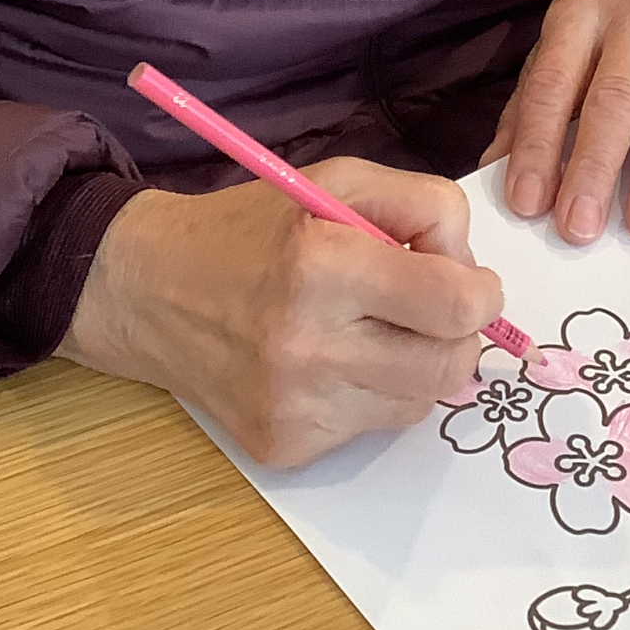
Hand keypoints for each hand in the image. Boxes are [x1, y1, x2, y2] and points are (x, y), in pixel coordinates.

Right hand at [62, 160, 501, 468]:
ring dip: (415, 365)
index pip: (455, 305)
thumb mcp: (335, 182)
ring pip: (417, 404)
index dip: (481, 290)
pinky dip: (370, 394)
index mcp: (322, 266)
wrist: (148, 291)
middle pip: (448, 366)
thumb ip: (422, 206)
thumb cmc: (251, 229)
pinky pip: (370, 429)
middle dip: (458, 333)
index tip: (467, 279)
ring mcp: (295, 407)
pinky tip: (330, 362)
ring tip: (372, 329)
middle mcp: (307, 346)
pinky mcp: (284, 447)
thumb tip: (471, 267)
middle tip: (432, 307)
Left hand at [485, 0, 629, 245]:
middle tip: (581, 228)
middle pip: (613, 97)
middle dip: (594, 167)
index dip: (537, 146)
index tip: (528, 204)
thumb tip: (495, 174)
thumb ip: (528, 111)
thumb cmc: (606, 36)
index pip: (552, 85)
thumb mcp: (560, 55)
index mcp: (578, 12)